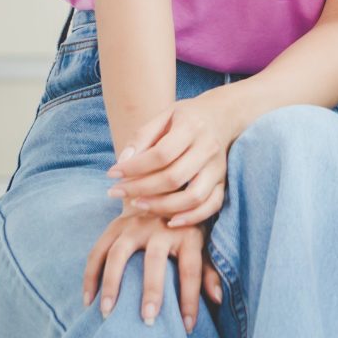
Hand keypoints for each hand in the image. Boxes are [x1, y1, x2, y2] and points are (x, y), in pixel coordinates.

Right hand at [82, 213, 215, 330]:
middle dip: (152, 290)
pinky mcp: (113, 226)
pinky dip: (90, 276)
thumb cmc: (185, 228)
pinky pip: (97, 252)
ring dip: (112, 284)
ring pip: (118, 254)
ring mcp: (134, 225)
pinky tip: (88, 301)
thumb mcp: (203, 245)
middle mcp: (160, 227)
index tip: (187, 327)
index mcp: (188, 234)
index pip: (191, 270)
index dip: (190, 299)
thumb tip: (217, 299)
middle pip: (155, 260)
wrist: (162, 191)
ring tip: (107, 312)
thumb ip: (209, 271)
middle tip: (148, 319)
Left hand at [108, 89, 247, 227]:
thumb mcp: (164, 115)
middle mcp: (208, 149)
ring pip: (193, 197)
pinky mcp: (223, 182)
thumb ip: (142, 136)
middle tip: (117, 192)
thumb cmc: (188, 117)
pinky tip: (170, 221)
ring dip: (162, 207)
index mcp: (192, 128)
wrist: (225, 116)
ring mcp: (218, 168)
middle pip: (174, 178)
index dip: (134, 168)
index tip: (112, 174)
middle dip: (140, 189)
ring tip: (138, 204)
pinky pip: (211, 206)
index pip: (161, 154)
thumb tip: (123, 162)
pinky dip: (192, 218)